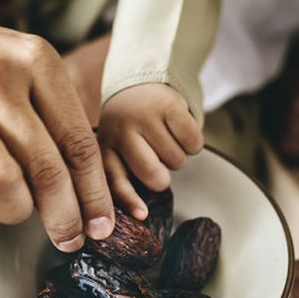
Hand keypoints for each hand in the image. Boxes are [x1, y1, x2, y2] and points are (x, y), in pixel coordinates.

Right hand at [0, 3, 114, 251]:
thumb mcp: (24, 73)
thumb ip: (56, 121)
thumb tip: (89, 194)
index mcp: (36, 61)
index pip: (79, 143)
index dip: (95, 195)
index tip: (101, 226)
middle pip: (46, 171)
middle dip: (63, 219)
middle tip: (68, 240)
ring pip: (1, 187)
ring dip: (12, 212)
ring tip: (11, 207)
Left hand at [98, 84, 203, 218]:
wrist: (141, 82)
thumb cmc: (130, 127)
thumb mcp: (116, 149)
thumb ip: (121, 175)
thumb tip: (139, 214)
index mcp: (105, 147)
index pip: (115, 180)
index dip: (129, 200)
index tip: (143, 215)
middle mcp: (121, 131)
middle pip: (153, 175)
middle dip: (163, 178)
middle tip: (158, 162)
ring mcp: (145, 117)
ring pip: (177, 161)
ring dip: (178, 157)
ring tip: (164, 139)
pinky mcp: (169, 105)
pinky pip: (193, 143)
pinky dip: (193, 143)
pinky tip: (179, 131)